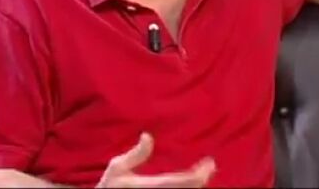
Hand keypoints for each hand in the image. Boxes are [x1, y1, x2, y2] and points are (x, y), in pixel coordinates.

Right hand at [96, 133, 215, 187]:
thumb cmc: (109, 187)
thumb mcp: (117, 168)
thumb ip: (135, 154)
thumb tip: (147, 135)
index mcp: (152, 186)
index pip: (185, 181)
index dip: (202, 173)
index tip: (210, 162)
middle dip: (203, 179)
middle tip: (209, 167)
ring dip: (196, 186)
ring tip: (203, 174)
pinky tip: (191, 183)